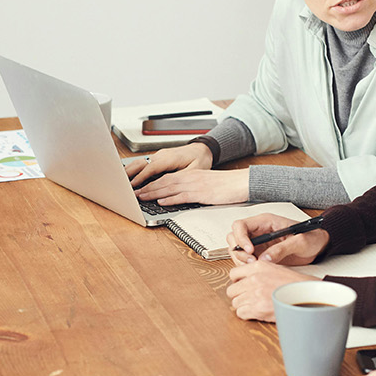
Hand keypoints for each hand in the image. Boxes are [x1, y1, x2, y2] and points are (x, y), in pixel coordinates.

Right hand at [126, 143, 212, 187]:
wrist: (203, 149)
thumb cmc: (200, 159)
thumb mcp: (195, 171)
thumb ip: (180, 177)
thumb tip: (167, 185)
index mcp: (170, 158)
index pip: (152, 167)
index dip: (141, 177)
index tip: (133, 185)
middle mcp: (162, 155)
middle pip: (141, 163)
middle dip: (129, 173)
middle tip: (120, 184)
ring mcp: (159, 155)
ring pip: (140, 162)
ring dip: (129, 171)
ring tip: (120, 181)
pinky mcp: (158, 157)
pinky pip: (143, 163)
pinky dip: (134, 169)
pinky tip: (129, 176)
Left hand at [135, 168, 249, 205]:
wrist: (241, 182)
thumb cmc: (226, 185)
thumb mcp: (206, 183)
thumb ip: (192, 187)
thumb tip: (178, 195)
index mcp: (191, 174)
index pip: (167, 177)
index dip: (152, 182)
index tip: (141, 187)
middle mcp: (191, 177)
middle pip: (164, 181)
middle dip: (148, 187)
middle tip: (135, 193)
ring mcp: (195, 185)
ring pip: (169, 188)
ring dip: (154, 193)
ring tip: (141, 197)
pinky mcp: (202, 194)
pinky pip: (182, 196)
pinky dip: (170, 199)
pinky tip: (161, 202)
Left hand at [225, 260, 315, 320]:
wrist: (307, 295)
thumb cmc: (294, 284)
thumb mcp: (275, 269)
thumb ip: (258, 272)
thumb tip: (244, 280)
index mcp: (258, 266)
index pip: (233, 274)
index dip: (236, 282)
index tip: (241, 287)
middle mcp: (254, 278)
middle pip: (231, 290)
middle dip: (238, 296)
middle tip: (248, 298)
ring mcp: (255, 294)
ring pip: (235, 303)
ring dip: (243, 306)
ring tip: (255, 306)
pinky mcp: (257, 308)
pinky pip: (241, 313)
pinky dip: (247, 315)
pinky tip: (257, 312)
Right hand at [226, 213, 328, 263]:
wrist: (319, 245)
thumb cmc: (311, 237)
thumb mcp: (300, 242)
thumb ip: (282, 249)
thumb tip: (265, 258)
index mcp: (265, 222)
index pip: (240, 225)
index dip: (241, 238)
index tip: (250, 250)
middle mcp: (258, 231)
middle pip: (234, 237)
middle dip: (238, 251)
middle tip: (252, 261)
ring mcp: (257, 243)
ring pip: (236, 250)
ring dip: (241, 260)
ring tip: (255, 267)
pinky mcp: (260, 254)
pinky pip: (245, 260)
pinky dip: (246, 266)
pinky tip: (257, 270)